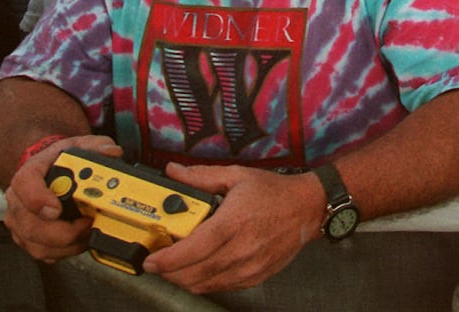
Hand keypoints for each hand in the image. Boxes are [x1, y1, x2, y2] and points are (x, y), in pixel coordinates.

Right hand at [3, 134, 123, 262]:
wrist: (50, 170)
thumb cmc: (61, 160)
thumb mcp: (80, 146)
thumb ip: (97, 146)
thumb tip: (111, 153)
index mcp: (30, 173)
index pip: (24, 185)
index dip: (38, 200)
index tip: (56, 209)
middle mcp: (18, 199)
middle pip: (31, 226)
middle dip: (65, 232)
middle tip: (88, 224)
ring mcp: (20, 221)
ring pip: (37, 245)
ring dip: (67, 245)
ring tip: (87, 233)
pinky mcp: (26, 238)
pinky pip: (43, 253)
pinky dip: (65, 251)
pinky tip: (79, 239)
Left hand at [143, 163, 322, 293]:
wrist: (307, 208)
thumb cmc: (274, 192)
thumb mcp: (237, 176)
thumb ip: (201, 176)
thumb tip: (174, 172)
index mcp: (234, 222)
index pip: (193, 250)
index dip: (167, 259)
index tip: (151, 259)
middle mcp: (242, 248)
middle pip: (194, 274)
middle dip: (169, 272)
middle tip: (158, 262)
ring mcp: (250, 266)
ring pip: (205, 285)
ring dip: (184, 279)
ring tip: (176, 266)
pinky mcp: (256, 276)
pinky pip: (222, 287)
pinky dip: (205, 282)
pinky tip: (201, 269)